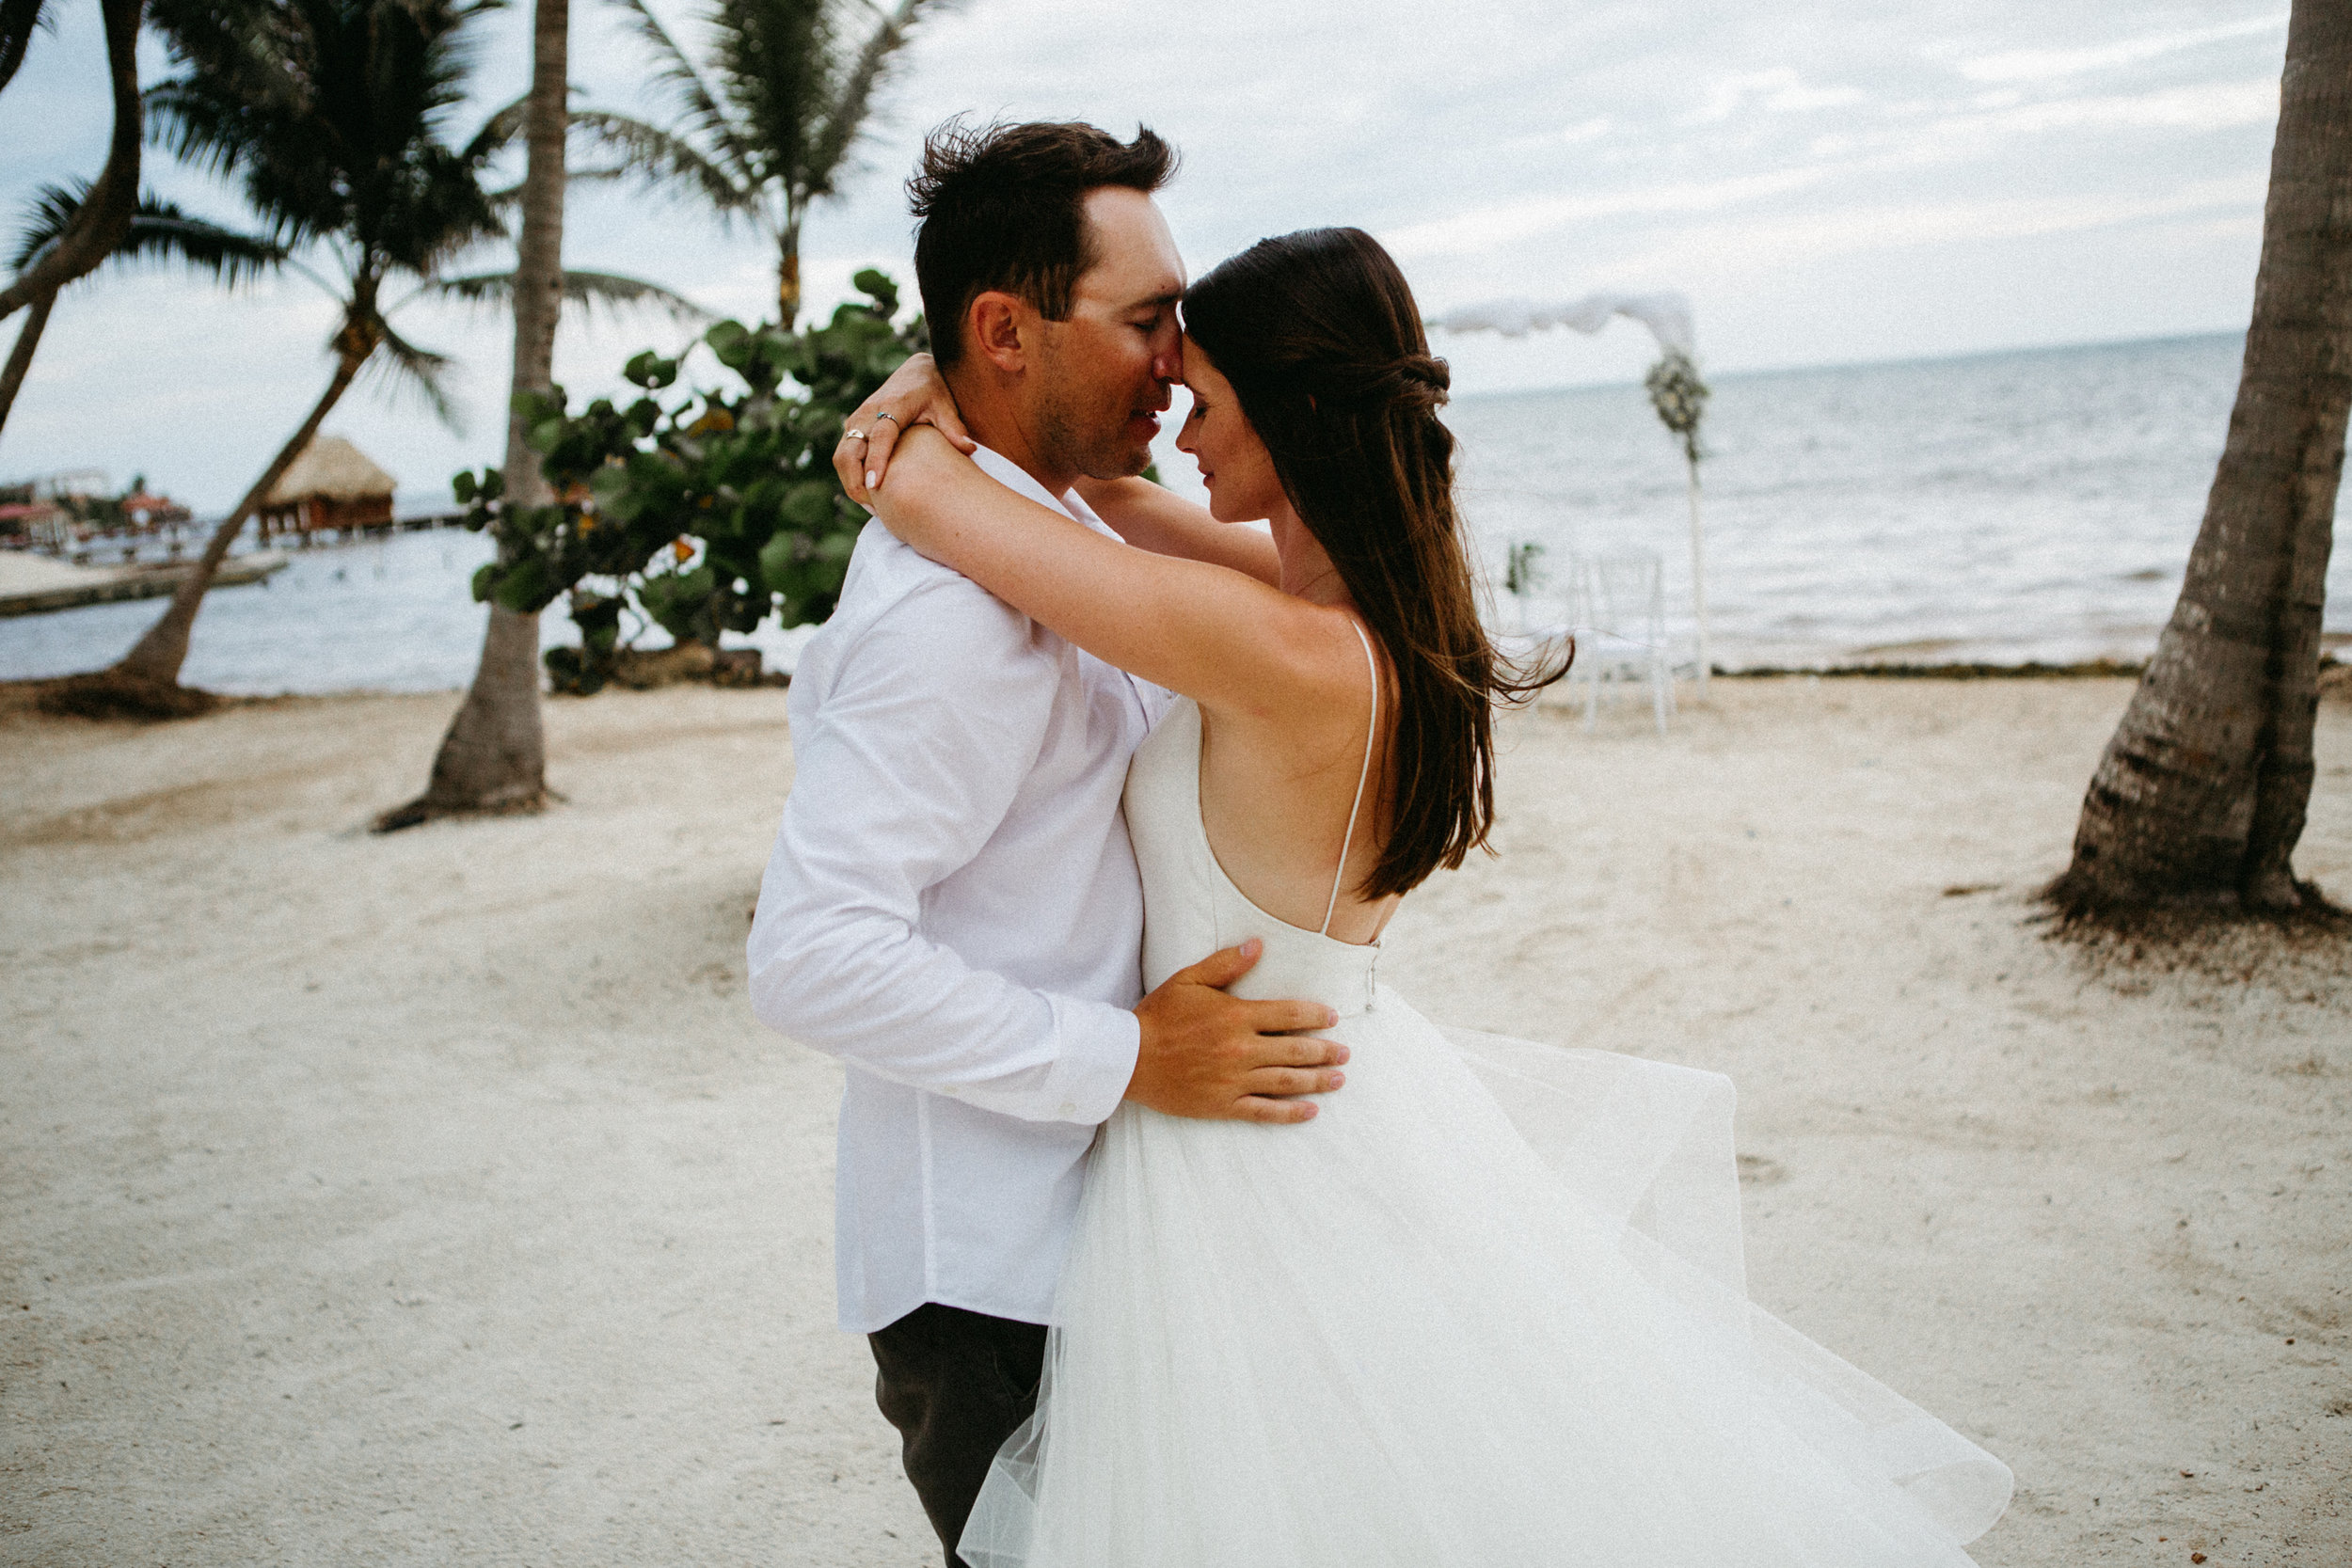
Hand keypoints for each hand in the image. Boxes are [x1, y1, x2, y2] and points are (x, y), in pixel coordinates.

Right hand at [836, 352, 976, 505]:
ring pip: (841, 457)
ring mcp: (857, 420)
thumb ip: (953, 427)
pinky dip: (851, 476)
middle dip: (855, 482)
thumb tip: (969, 449)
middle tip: (875, 509)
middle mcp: (867, 413)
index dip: (876, 461)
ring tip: (873, 507)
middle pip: (849, 452)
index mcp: (891, 406)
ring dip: (851, 483)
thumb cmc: (933, 390)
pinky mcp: (853, 427)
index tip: (875, 486)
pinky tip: (870, 494)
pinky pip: (844, 455)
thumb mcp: (945, 404)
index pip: (879, 437)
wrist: (915, 372)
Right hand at [1127, 938, 1349, 1125]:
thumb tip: (1258, 945)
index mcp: (1236, 1016)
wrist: (1128, 1059)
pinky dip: (1290, 1113)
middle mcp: (1241, 1050)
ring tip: (1339, 1079)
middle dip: (1326, 1051)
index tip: (1332, 1019)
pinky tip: (1311, 1111)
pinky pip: (1264, 1112)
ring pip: (1286, 1082)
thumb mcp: (1189, 979)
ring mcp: (1234, 1080)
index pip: (1288, 1016)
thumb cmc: (1159, 1016)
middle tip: (1346, 1053)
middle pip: (1295, 1051)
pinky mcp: (1223, 1105)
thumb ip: (1226, 964)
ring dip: (1317, 1080)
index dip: (1315, 1016)